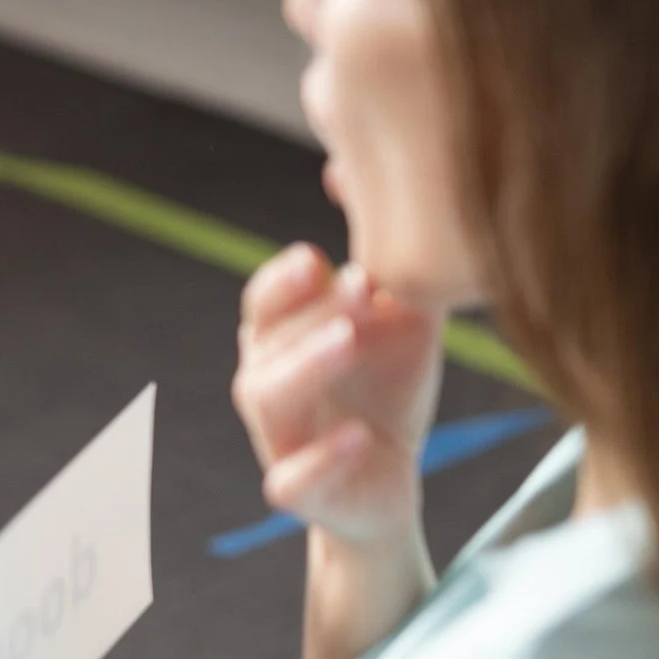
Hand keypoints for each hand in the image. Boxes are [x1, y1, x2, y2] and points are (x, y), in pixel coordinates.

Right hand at [230, 243, 443, 549]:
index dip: (285, 280)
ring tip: (351, 339)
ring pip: (266, 398)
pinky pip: (292, 480)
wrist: (393, 485)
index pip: (264, 302)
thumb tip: (346, 165)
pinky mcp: (301, 493)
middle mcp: (269, 385)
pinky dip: (321, 459)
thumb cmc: (384, 390)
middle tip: (358, 284)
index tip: (319, 256)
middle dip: (307, 312)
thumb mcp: (396, 317)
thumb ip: (380, 254)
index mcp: (283, 341)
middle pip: (263, 342)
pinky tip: (360, 436)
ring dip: (305, 365)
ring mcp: (279, 439)